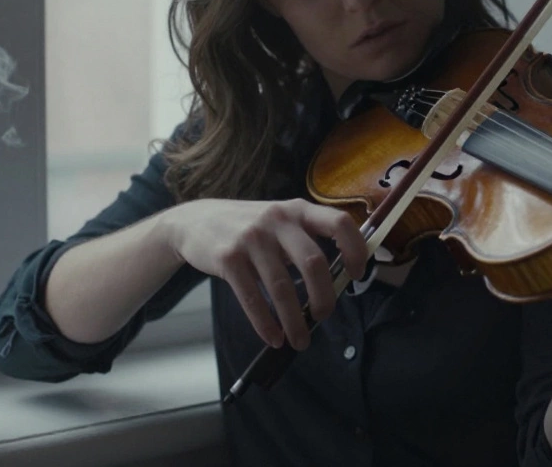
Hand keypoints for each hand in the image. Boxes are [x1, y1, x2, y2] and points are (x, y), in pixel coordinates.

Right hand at [161, 198, 367, 350]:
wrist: (195, 221)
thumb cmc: (249, 227)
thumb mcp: (280, 221)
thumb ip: (306, 241)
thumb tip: (337, 282)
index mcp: (298, 210)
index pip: (339, 223)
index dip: (355, 250)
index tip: (356, 275)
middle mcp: (278, 220)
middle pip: (314, 262)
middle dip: (323, 297)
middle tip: (323, 316)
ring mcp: (251, 238)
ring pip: (282, 287)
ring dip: (295, 321)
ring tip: (300, 341)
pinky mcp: (228, 258)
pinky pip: (252, 298)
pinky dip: (266, 324)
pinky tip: (274, 338)